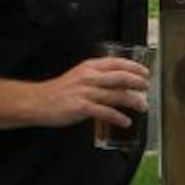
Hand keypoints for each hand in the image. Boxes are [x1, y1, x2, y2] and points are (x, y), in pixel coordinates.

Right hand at [31, 55, 149, 129]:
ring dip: (134, 101)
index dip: (134, 67)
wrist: (38, 102)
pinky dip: (119, 118)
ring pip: (117, 95)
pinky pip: (106, 112)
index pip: (117, 63)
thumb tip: (120, 83)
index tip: (145, 72)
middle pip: (121, 77)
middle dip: (138, 82)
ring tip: (143, 107)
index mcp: (89, 67)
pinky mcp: (82, 107)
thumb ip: (98, 76)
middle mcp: (89, 77)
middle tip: (147, 88)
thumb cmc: (60, 91)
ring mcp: (86, 92)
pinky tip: (126, 122)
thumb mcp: (79, 76)